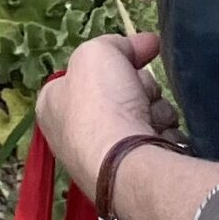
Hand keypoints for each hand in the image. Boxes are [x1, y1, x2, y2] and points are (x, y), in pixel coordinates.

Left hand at [35, 30, 170, 194]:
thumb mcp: (100, 52)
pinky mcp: (131, 175)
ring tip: (153, 119)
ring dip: (156, 112)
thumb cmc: (101, 102)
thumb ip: (117, 44)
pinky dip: (164, 137)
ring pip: (142, 116)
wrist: (127, 162)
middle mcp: (73, 133)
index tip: (139, 56)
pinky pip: (155, 143)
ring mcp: (103, 157)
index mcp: (54, 104)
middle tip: (142, 93)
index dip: (115, 62)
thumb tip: (143, 45)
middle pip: (120, 93)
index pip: (87, 72)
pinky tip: (162, 139)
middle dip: (141, 88)